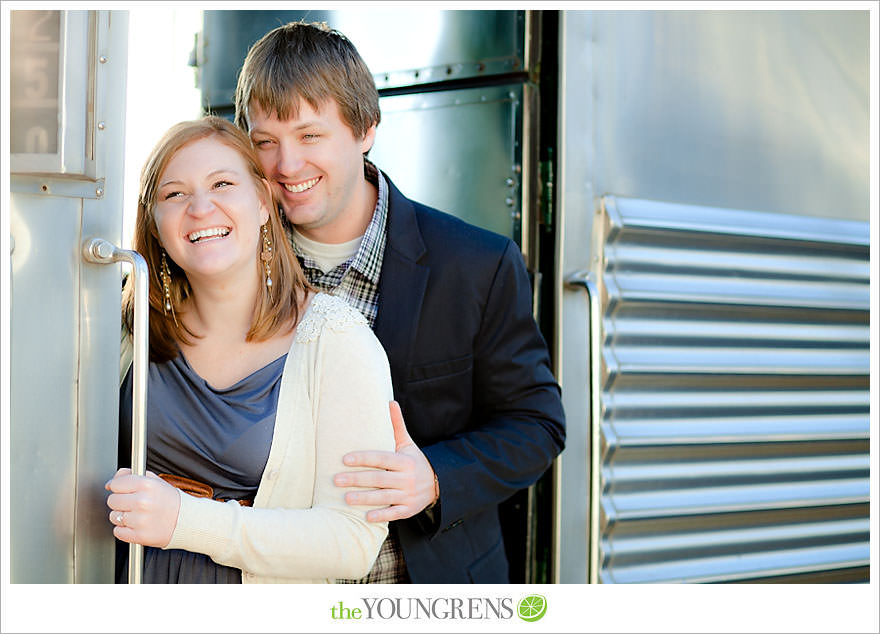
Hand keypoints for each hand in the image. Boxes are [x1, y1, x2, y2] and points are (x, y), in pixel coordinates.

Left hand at [105, 468, 180, 546]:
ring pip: (114, 516)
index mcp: (146, 485)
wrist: (186, 520)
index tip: (121, 490)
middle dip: (119, 502)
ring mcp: (140, 520)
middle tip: (132, 503)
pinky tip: (136, 525)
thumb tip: (113, 480)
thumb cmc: (170, 501)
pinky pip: (118, 531)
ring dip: (122, 516)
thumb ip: (133, 475)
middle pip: (112, 501)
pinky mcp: (139, 535)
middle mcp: (142, 501)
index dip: (117, 487)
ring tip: (137, 515)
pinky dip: (124, 529)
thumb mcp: (155, 481)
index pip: (115, 484)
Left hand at [334, 401, 438, 521]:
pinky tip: (366, 517)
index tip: (345, 459)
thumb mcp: (408, 444)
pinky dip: (381, 515)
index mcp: (405, 461)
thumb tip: (390, 402)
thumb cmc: (415, 462)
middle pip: (378, 479)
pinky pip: (394, 513)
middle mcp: (407, 478)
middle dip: (357, 479)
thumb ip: (396, 426)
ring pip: (384, 497)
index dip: (363, 458)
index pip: (381, 459)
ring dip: (364, 498)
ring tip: (345, 498)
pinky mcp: (409, 510)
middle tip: (336, 480)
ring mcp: (408, 495)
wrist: (438, 485)